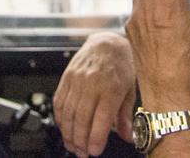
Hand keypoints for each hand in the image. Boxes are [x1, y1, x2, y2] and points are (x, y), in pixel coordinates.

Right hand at [53, 31, 135, 156]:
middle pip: (81, 118)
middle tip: (83, 153)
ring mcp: (76, 80)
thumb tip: (128, 137)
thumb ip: (126, 115)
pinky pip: (59, 102)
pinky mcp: (66, 78)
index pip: (101, 119)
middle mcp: (92, 83)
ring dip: (69, 133)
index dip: (96, 138)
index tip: (95, 151)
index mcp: (111, 87)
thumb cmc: (122, 66)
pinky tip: (65, 129)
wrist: (107, 42)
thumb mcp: (130, 90)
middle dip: (80, 141)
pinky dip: (60, 118)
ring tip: (73, 146)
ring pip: (68, 113)